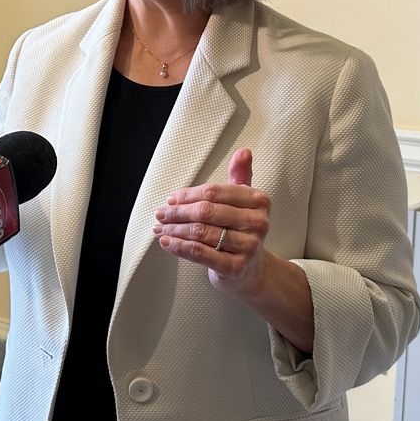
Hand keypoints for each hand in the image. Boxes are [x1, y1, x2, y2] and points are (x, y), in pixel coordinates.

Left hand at [154, 148, 271, 297]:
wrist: (250, 269)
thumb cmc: (241, 230)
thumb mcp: (243, 201)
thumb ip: (240, 175)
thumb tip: (243, 152)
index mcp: (259, 201)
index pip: (214, 192)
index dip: (188, 195)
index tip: (172, 198)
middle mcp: (257, 223)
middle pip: (205, 212)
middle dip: (178, 212)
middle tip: (161, 213)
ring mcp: (248, 246)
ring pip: (200, 232)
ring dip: (174, 229)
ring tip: (160, 227)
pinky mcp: (235, 267)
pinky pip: (200, 253)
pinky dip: (179, 247)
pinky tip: (167, 241)